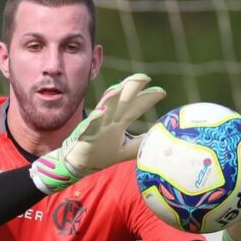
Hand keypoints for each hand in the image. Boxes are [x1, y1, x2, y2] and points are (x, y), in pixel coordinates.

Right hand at [30, 73, 165, 194]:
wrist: (79, 164)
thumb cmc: (102, 154)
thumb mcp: (125, 149)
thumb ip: (140, 143)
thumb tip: (159, 140)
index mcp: (119, 122)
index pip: (135, 107)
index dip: (147, 98)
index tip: (162, 91)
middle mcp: (109, 120)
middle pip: (122, 101)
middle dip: (132, 88)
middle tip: (144, 76)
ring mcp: (97, 126)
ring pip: (105, 109)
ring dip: (112, 98)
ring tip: (120, 87)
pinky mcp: (85, 135)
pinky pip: (90, 126)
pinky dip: (95, 118)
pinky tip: (101, 111)